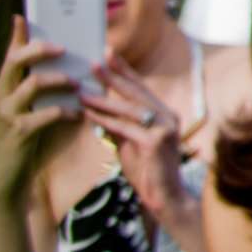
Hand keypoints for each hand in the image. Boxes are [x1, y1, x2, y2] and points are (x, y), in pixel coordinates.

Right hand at [0, 19, 77, 205]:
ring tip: (78, 83)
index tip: (24, 15)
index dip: (17, 35)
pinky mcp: (18, 133)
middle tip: (63, 47)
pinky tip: (79, 113)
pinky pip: (44, 114)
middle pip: (16, 61)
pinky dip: (65, 111)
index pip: (10, 55)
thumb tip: (62, 60)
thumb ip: (39, 85)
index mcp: (5, 87)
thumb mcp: (27, 107)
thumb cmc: (22, 137)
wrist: (4, 177)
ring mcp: (7, 114)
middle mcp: (1, 96)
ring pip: (32, 85)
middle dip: (40, 49)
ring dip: (60, 80)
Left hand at [79, 54, 197, 237]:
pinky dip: (105, 121)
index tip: (109, 55)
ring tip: (82, 91)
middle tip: (95, 62)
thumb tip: (98, 110)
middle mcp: (169, 117)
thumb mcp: (132, 143)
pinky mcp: (155, 142)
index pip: (143, 89)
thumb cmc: (148, 171)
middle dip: (115, 76)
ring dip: (103, 99)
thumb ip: (121, 126)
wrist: (164, 197)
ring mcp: (165, 129)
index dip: (125, 71)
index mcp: (167, 114)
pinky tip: (89, 114)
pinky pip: (124, 128)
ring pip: (129, 109)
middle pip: (138, 93)